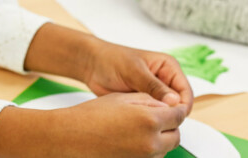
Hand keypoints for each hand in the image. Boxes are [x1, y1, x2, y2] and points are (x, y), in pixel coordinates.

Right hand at [0, 93, 186, 157]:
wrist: (69, 137)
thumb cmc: (91, 116)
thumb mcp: (123, 98)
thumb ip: (150, 100)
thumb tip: (166, 105)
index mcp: (149, 120)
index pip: (178, 116)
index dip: (174, 109)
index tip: (170, 108)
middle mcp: (150, 142)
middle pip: (176, 136)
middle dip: (170, 126)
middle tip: (157, 118)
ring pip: (165, 149)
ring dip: (160, 139)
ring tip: (140, 129)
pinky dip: (148, 149)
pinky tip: (133, 140)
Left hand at [83, 42, 193, 110]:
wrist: (92, 65)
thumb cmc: (112, 60)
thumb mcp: (134, 71)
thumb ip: (154, 86)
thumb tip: (174, 101)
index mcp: (168, 67)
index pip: (185, 91)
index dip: (181, 106)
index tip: (171, 116)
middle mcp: (165, 80)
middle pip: (178, 104)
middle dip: (170, 113)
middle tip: (155, 120)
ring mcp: (155, 93)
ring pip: (166, 111)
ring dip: (158, 116)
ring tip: (143, 117)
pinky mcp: (144, 102)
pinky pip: (152, 114)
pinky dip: (148, 118)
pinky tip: (137, 119)